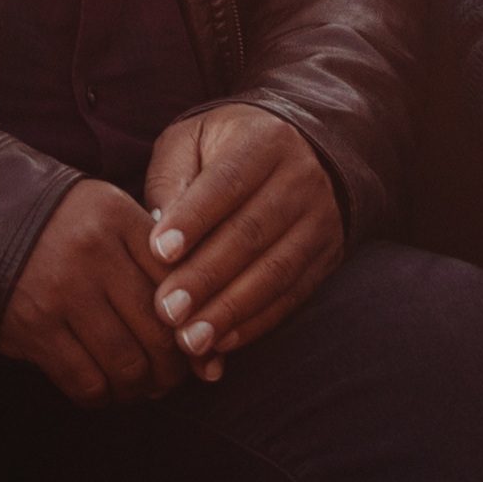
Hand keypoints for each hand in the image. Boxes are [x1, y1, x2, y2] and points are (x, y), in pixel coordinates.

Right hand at [0, 180, 192, 406]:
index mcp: (117, 217)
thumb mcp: (108, 215)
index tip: (198, 352)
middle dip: (172, 370)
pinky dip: (102, 396)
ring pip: (126, 363)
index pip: (179, 284)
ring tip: (139, 386)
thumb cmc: (59, 222)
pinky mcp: (32, 326)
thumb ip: (155, 261)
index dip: (197, 328)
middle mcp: (92, 252)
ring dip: (139, 388)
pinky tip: (103, 388)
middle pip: (159, 332)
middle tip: (170, 378)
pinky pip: (85, 381)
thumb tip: (204, 343)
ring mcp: (60, 290)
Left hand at [140, 104, 341, 376]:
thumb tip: (155, 232)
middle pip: (251, 233)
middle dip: (207, 277)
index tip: (160, 251)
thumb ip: (173, 178)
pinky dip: (257, 322)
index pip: (227, 182)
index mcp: (263, 141)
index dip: (194, 218)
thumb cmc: (226, 148)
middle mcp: (300, 179)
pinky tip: (223, 341)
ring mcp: (320, 221)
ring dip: (231, 310)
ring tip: (191, 339)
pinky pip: (293, 295)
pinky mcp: (327, 257)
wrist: (304, 152)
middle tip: (168, 310)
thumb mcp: (194, 140)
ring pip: (276, 271)